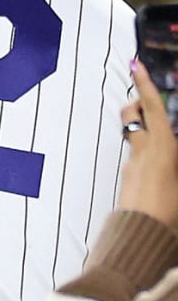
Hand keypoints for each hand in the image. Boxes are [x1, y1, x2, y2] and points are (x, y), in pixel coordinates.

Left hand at [118, 60, 177, 229]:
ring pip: (135, 137)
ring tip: (161, 137)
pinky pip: (137, 157)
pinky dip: (148, 154)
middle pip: (133, 116)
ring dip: (144, 130)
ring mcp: (131, 165)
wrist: (142, 235)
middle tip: (145, 100)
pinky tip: (161, 167)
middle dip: (138, 105)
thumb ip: (173, 155)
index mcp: (162, 146)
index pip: (152, 108)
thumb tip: (169, 146)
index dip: (145, 85)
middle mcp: (142, 151)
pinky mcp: (127, 179)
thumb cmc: (171, 209)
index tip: (136, 65)